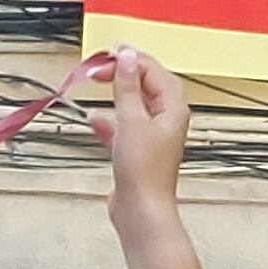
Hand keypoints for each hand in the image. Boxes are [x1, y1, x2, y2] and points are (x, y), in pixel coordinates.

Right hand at [83, 45, 191, 204]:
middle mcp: (166, 121)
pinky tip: (94, 118)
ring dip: (117, 93)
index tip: (107, 57)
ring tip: (98, 81)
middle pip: (147, 85)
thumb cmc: (144, 172)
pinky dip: (109, 121)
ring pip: (135, 105)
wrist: (141, 210)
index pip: (154, 72)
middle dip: (125, 73)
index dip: (131, 61)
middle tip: (101, 66)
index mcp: (173, 109)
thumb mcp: (132, 120)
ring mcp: (152, 137)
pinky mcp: (137, 153)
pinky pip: (123, 128)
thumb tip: (127, 59)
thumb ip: (127, 87)